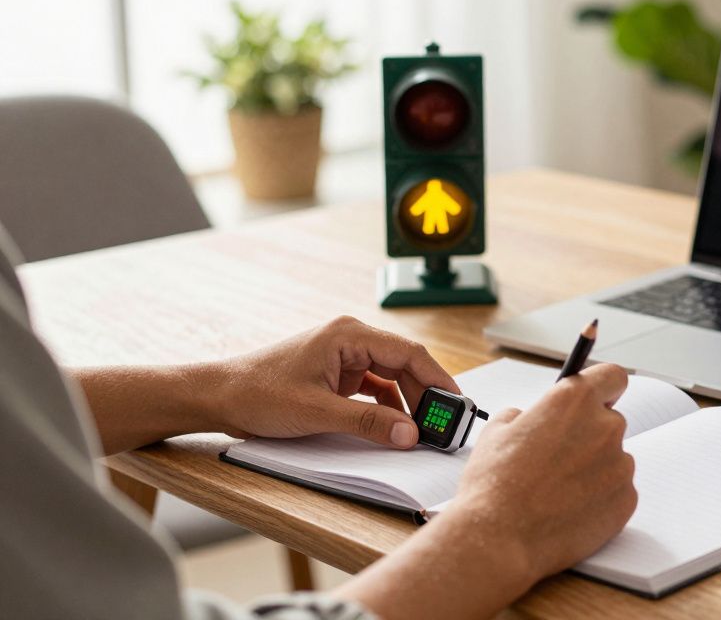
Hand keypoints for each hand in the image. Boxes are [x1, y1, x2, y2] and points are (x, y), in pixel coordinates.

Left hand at [207, 316, 457, 447]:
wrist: (217, 397)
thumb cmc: (256, 393)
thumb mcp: (317, 412)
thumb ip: (368, 422)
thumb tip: (410, 433)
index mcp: (349, 334)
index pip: (410, 354)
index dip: (438, 380)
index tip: (456, 406)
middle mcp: (351, 339)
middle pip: (405, 365)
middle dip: (426, 395)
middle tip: (443, 425)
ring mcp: (344, 357)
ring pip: (392, 377)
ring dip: (408, 403)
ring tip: (423, 430)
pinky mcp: (336, 375)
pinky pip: (375, 388)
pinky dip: (388, 407)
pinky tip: (396, 426)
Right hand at [445, 363, 637, 577]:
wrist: (500, 539)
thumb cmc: (494, 485)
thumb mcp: (497, 431)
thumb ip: (526, 415)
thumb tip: (533, 420)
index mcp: (574, 401)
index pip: (612, 377)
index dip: (604, 388)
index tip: (599, 398)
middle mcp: (605, 427)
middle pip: (609, 422)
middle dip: (588, 437)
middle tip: (558, 460)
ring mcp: (620, 465)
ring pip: (613, 459)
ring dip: (594, 469)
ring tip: (558, 492)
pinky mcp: (626, 499)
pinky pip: (618, 490)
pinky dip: (600, 498)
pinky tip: (569, 510)